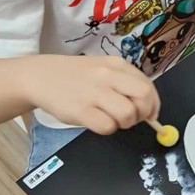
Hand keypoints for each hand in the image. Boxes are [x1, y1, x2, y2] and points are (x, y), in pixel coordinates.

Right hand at [20, 54, 160, 133]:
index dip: (154, 104)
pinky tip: (97, 122)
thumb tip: (149, 107)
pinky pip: (107, 127)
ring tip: (112, 119)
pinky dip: (108, 129)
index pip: (148, 85)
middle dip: (145, 113)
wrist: (40, 77)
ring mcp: (94, 93)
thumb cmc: (76, 76)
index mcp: (117, 65)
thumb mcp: (103, 69)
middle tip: (133, 118)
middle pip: (144, 96)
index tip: (151, 114)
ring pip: (128, 113)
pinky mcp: (81, 110)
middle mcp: (108, 76)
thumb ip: (125, 83)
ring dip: (125, 123)